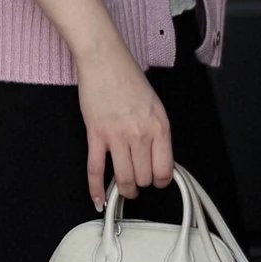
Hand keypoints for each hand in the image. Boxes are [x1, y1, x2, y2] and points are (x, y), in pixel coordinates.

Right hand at [75, 42, 173, 209]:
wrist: (104, 60)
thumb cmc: (129, 79)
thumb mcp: (155, 106)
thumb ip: (157, 133)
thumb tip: (157, 159)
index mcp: (160, 127)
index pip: (165, 170)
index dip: (161, 181)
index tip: (156, 180)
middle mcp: (141, 134)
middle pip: (144, 177)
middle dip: (142, 184)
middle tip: (138, 182)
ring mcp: (117, 136)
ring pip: (124, 178)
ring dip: (125, 190)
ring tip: (125, 191)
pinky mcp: (95, 135)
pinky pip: (95, 169)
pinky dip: (96, 189)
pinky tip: (99, 201)